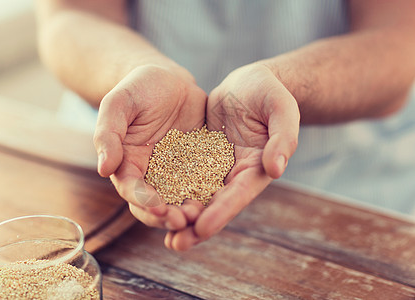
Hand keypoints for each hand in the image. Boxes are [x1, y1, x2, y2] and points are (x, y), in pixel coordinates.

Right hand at [94, 64, 206, 231]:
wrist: (169, 81)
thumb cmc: (138, 89)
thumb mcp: (118, 103)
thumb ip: (108, 133)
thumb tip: (104, 169)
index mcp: (128, 164)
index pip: (131, 189)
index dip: (143, 201)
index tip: (158, 208)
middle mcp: (151, 174)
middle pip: (156, 204)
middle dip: (167, 216)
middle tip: (183, 221)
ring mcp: (176, 172)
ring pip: (180, 199)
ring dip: (188, 212)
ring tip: (201, 216)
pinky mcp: (198, 165)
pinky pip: (204, 183)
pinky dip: (209, 195)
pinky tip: (220, 200)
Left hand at [165, 63, 299, 249]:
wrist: (249, 84)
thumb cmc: (269, 93)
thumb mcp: (281, 108)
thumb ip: (283, 137)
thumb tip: (276, 169)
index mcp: (256, 166)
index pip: (240, 194)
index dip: (221, 212)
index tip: (201, 228)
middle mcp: (235, 174)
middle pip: (216, 205)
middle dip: (197, 226)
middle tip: (176, 244)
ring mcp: (216, 167)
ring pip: (197, 197)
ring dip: (181, 216)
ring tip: (164, 236)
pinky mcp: (199, 157)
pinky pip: (183, 177)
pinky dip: (171, 192)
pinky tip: (153, 204)